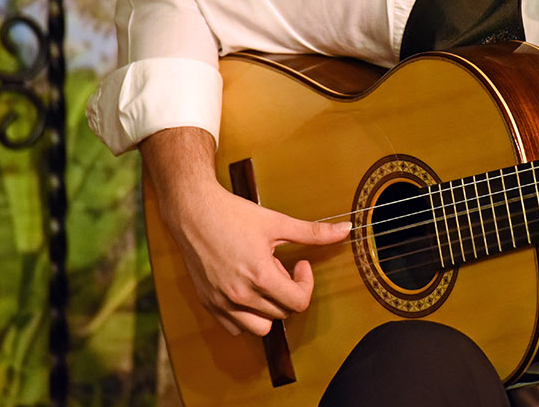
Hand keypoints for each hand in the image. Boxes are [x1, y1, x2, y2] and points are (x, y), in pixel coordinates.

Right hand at [141, 127, 350, 336]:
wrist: (193, 211)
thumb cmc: (233, 214)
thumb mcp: (277, 222)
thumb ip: (313, 232)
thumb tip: (346, 230)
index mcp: (260, 276)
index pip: (298, 303)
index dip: (306, 283)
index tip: (300, 264)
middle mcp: (241, 295)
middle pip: (282, 314)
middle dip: (288, 292)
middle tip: (280, 266)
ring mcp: (222, 302)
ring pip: (259, 327)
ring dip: (269, 310)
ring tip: (264, 282)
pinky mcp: (208, 303)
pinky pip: (234, 327)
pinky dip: (246, 316)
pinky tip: (246, 290)